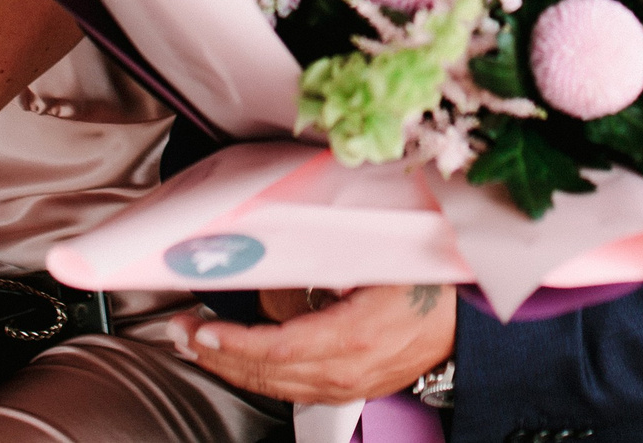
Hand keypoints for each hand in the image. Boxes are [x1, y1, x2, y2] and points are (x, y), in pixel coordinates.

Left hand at [185, 285, 454, 404]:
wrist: (463, 319)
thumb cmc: (424, 282)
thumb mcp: (377, 261)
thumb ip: (328, 260)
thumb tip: (277, 251)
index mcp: (354, 336)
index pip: (279, 349)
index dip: (235, 343)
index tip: (201, 330)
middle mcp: (347, 370)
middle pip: (267, 373)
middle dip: (216, 354)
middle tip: (180, 333)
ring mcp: (346, 386)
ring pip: (274, 385)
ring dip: (229, 365)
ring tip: (194, 344)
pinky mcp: (346, 391)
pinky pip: (290, 388)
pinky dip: (255, 374)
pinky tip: (234, 359)